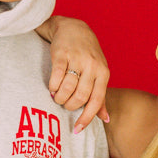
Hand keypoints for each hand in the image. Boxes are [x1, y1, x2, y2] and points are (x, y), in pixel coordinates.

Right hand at [41, 16, 109, 132]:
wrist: (73, 28)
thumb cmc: (87, 56)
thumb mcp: (99, 74)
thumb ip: (100, 96)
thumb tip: (105, 119)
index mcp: (103, 73)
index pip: (96, 101)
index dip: (86, 118)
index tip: (77, 129)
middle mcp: (92, 66)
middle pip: (80, 97)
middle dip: (70, 106)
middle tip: (65, 105)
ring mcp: (77, 59)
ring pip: (67, 89)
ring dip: (60, 98)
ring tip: (57, 97)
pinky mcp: (61, 54)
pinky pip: (56, 77)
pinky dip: (53, 87)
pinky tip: (52, 88)